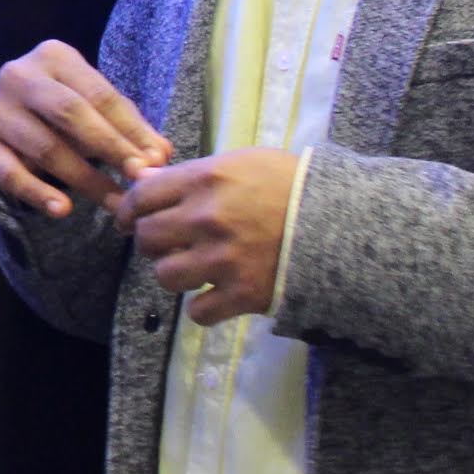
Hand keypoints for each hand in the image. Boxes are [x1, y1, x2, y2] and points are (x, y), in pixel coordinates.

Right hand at [0, 39, 173, 222]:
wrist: (4, 108)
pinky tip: (62, 210)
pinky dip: (37, 194)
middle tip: (139, 180)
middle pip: (70, 113)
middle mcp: (19, 76)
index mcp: (53, 57)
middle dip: (110, 148)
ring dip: (85, 180)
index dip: (131, 130)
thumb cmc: (62, 104)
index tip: (156, 161)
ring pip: (45, 147)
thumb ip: (128, 125)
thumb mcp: (94, 102)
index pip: (99, 94)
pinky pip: (10, 174)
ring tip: (116, 204)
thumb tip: (161, 156)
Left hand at [125, 148, 299, 324]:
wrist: (342, 222)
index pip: (141, 196)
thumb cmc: (291, 184)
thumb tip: (142, 178)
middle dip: (152, 242)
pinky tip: (216, 294)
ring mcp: (223, 259)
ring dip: (174, 273)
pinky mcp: (242, 294)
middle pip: (146, 237)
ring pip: (164, 275)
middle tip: (168, 244)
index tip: (130, 219)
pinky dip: (203, 306)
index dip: (130, 210)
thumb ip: (189, 173)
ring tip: (193, 268)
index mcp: (204, 180)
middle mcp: (206, 219)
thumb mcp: (240, 163)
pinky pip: (197, 311)